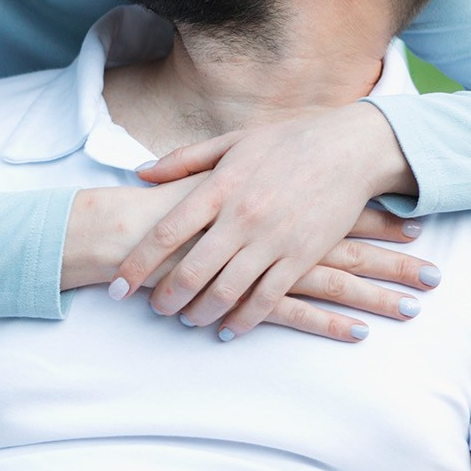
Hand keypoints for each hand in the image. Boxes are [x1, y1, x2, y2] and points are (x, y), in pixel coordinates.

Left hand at [116, 104, 433, 338]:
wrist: (350, 148)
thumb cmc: (288, 142)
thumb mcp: (232, 142)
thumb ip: (184, 161)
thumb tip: (140, 172)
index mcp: (220, 186)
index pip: (165, 233)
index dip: (136, 264)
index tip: (119, 286)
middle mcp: (242, 216)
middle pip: (191, 271)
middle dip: (165, 298)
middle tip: (154, 310)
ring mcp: (273, 240)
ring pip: (226, 292)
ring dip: (200, 313)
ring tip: (188, 320)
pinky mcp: (301, 257)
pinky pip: (267, 299)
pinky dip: (243, 320)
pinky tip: (228, 328)